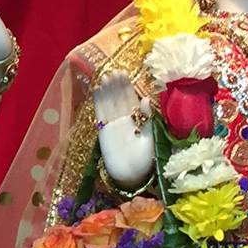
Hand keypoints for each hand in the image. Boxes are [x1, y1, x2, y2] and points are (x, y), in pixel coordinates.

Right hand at [94, 72, 155, 187]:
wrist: (131, 175)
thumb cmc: (144, 159)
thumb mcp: (150, 137)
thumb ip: (147, 118)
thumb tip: (145, 99)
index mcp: (138, 119)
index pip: (132, 98)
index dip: (128, 86)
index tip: (125, 73)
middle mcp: (125, 118)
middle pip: (120, 98)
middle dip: (117, 85)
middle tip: (114, 72)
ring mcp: (113, 123)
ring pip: (109, 103)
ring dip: (107, 90)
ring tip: (106, 77)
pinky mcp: (103, 130)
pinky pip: (100, 113)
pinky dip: (98, 101)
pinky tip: (97, 89)